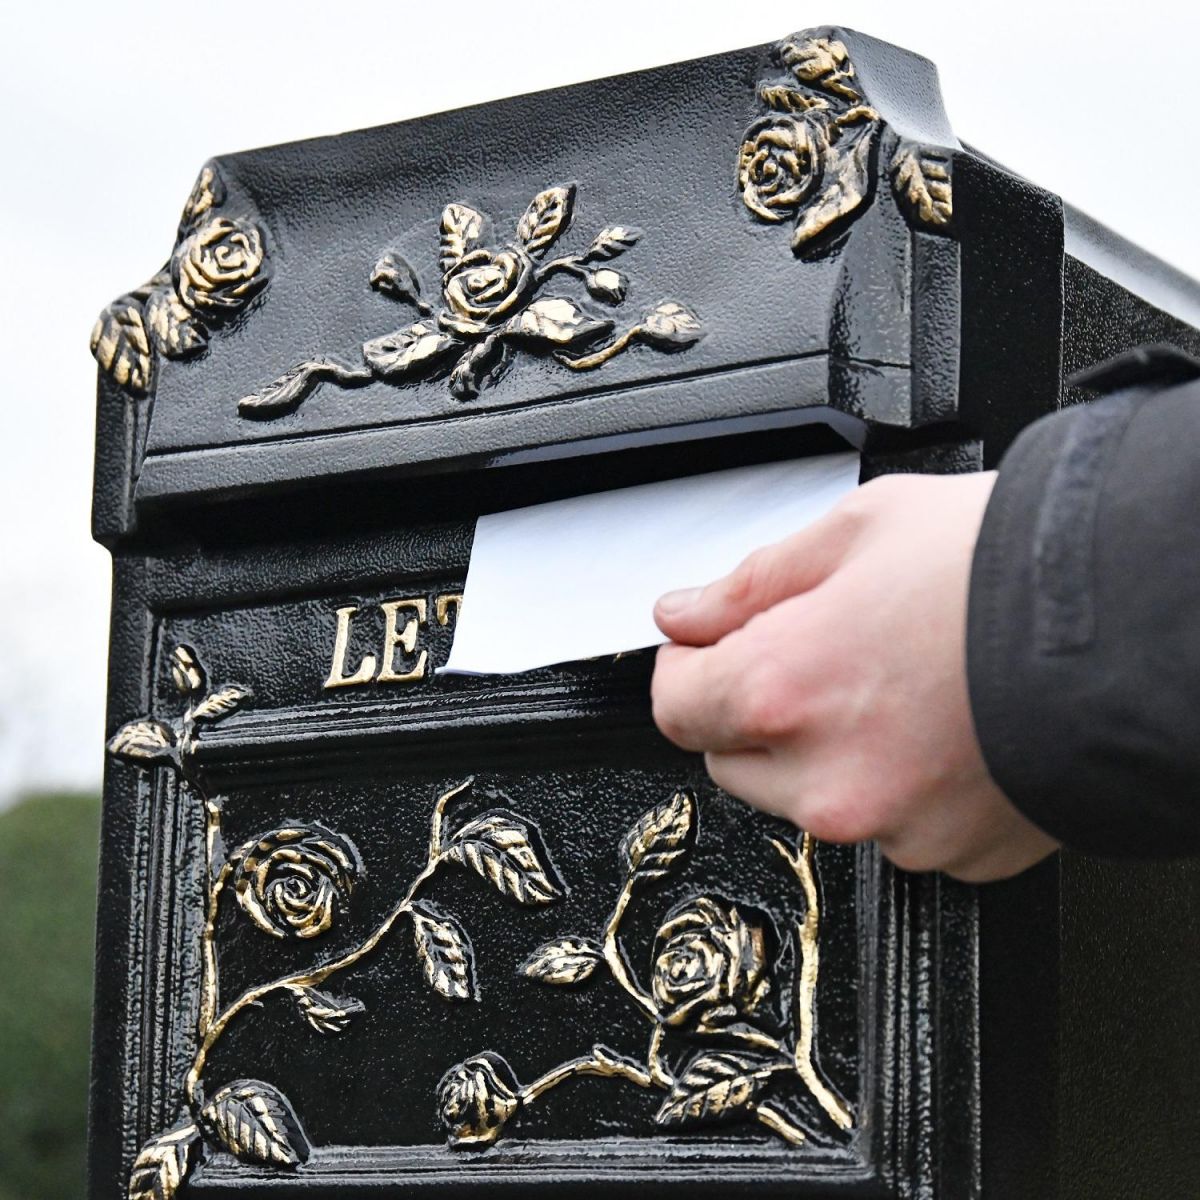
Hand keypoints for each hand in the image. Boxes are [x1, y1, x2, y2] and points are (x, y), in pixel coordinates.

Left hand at [650, 471, 1057, 882]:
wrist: (1137, 628)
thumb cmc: (1008, 569)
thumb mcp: (859, 530)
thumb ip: (751, 583)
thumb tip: (685, 613)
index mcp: (780, 689)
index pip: (675, 707)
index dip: (691, 667)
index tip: (715, 647)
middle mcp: (824, 778)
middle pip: (733, 759)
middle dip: (754, 709)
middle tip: (821, 652)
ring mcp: (890, 827)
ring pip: (808, 797)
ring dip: (825, 751)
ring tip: (898, 684)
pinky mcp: (949, 855)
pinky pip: (888, 824)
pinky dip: (895, 784)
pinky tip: (939, 728)